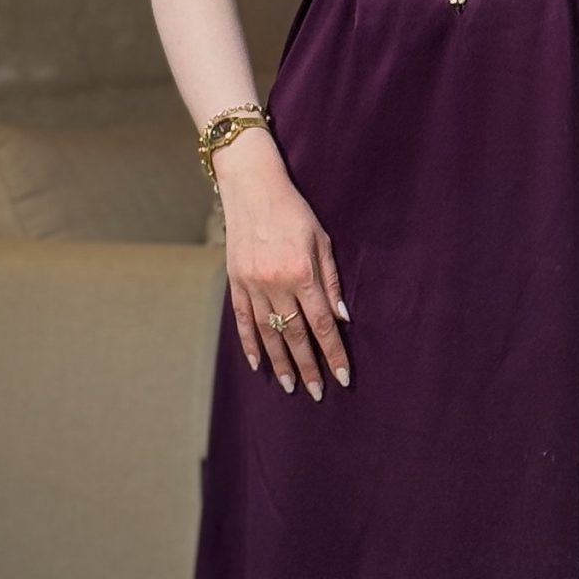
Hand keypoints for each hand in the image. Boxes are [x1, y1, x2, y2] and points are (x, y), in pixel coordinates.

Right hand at [213, 130, 350, 397]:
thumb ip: (331, 280)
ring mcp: (252, 284)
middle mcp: (276, 283)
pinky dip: (250, 344)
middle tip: (318, 392)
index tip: (343, 376)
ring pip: (268, 334)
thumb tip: (341, 318)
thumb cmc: (294, 210)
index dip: (333, 353)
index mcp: (302, 273)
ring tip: (290, 386)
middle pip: (295, 336)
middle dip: (308, 367)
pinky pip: (243, 320)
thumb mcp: (321, 239)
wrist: (251, 186)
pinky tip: (258, 364)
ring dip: (280, 363)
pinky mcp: (235, 281)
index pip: (321, 324)